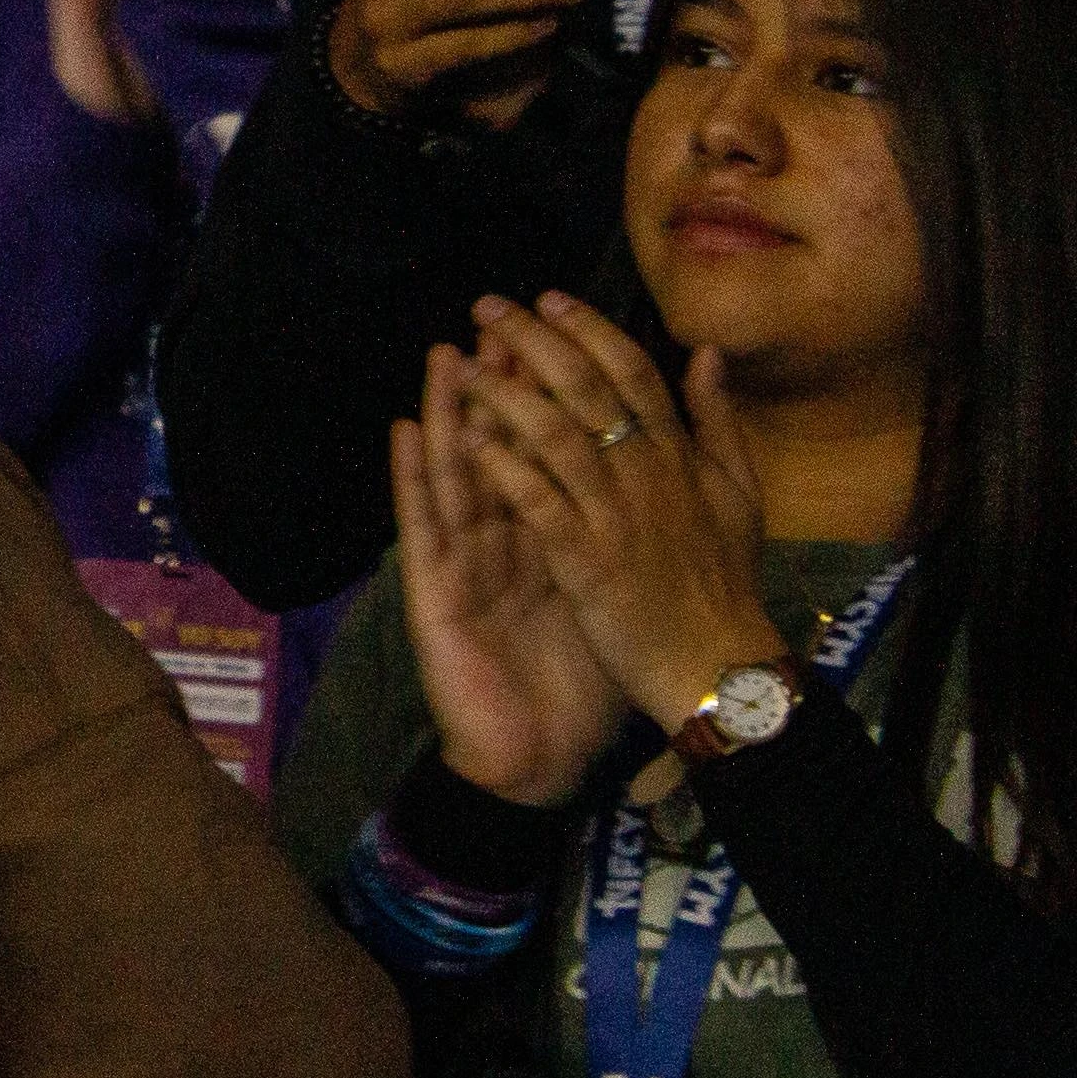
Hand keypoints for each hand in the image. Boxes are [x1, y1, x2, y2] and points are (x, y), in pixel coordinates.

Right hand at [391, 339, 628, 809]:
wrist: (544, 757)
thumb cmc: (583, 680)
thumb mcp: (619, 592)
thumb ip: (634, 527)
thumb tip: (667, 472)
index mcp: (547, 536)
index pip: (546, 451)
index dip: (549, 393)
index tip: (555, 331)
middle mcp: (500, 539)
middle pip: (497, 450)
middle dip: (497, 385)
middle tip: (496, 320)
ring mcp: (463, 563)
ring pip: (457, 475)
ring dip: (448, 412)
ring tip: (445, 353)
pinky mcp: (436, 594)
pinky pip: (425, 528)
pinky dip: (415, 479)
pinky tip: (409, 433)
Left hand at [453, 294, 795, 738]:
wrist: (718, 665)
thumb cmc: (724, 582)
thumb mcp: (738, 494)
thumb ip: (718, 420)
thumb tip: (706, 352)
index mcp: (680, 456)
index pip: (633, 372)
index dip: (589, 329)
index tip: (549, 297)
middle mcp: (648, 474)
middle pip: (586, 388)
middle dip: (533, 340)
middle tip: (487, 307)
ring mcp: (616, 515)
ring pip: (554, 435)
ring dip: (504, 394)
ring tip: (462, 365)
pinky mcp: (587, 559)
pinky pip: (538, 500)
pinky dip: (504, 466)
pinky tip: (468, 440)